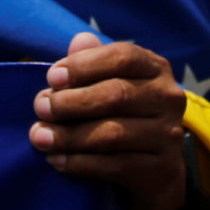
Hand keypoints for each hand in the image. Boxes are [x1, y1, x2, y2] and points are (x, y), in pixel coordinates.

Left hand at [30, 30, 195, 209]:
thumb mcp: (109, 84)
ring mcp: (169, 135)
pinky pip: (115, 166)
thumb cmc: (122, 115)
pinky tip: (57, 160)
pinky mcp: (162, 168)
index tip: (51, 78)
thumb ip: (93, 62)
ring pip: (113, 134)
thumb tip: (79, 40)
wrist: (155, 168)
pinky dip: (81, 163)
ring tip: (40, 137)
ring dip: (70, 136)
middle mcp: (169, 98)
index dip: (84, 66)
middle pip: (116, 95)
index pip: (122, 57)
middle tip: (40, 108)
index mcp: (155, 68)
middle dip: (71, 102)